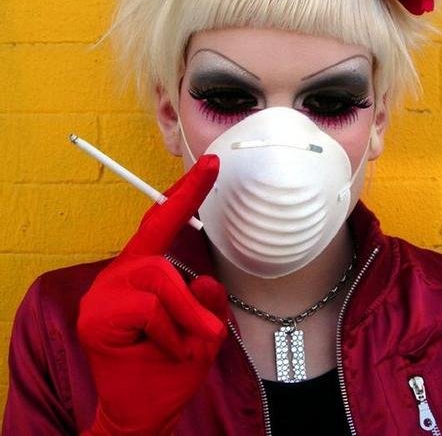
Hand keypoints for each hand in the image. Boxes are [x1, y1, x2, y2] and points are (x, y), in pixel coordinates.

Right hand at [78, 155, 226, 435]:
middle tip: (206, 282)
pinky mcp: (96, 314)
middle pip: (159, 245)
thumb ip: (208, 301)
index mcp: (143, 270)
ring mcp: (105, 291)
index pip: (164, 221)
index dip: (187, 192)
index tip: (212, 165)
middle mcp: (121, 272)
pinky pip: (150, 309)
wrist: (140, 413)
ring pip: (160, 281)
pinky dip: (169, 335)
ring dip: (184, 320)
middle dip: (188, 255)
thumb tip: (205, 283)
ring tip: (182, 347)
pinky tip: (160, 352)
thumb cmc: (168, 368)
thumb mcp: (204, 330)